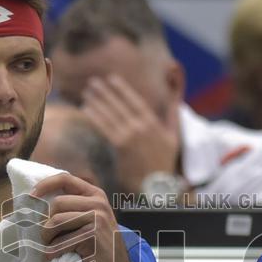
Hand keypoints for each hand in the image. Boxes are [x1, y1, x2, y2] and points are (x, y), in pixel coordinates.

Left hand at [30, 173, 133, 261]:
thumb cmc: (97, 248)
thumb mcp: (89, 221)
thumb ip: (73, 208)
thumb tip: (37, 201)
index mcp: (95, 195)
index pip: (65, 179)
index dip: (45, 185)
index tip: (31, 196)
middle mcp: (98, 203)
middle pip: (57, 203)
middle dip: (46, 223)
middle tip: (47, 240)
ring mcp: (97, 218)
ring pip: (55, 222)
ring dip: (47, 239)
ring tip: (51, 250)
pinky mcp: (92, 235)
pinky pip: (60, 241)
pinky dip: (53, 253)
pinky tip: (57, 259)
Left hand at [81, 74, 180, 192]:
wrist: (159, 183)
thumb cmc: (166, 161)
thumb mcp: (173, 135)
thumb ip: (172, 114)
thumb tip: (175, 98)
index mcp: (152, 122)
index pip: (134, 100)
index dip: (122, 88)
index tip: (112, 78)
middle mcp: (140, 126)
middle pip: (119, 105)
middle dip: (105, 92)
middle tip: (92, 82)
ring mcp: (129, 136)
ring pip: (109, 115)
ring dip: (97, 102)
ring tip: (86, 93)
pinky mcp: (120, 146)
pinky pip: (104, 128)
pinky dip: (95, 117)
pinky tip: (86, 109)